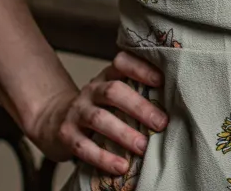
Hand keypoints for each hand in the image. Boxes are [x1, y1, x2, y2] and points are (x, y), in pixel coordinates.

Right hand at [24, 52, 166, 178]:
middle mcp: (91, 90)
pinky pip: (84, 146)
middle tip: (161, 123)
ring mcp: (77, 111)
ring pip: (100, 118)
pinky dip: (104, 158)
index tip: (161, 80)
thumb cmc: (97, 108)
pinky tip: (121, 167)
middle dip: (140, 107)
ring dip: (124, 134)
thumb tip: (178, 106)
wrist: (53, 120)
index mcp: (107, 77)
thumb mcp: (113, 95)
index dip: (141, 69)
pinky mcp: (66, 135)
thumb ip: (137, 95)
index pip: (122, 63)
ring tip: (143, 147)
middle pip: (114, 92)